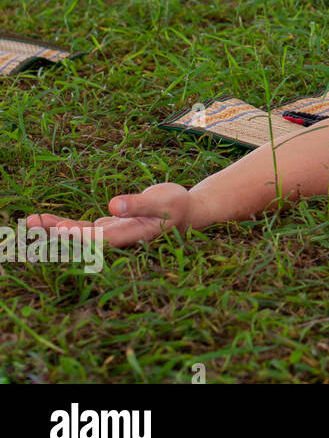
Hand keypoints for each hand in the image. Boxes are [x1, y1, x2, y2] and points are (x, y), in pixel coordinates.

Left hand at [26, 183, 195, 247]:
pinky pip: (83, 227)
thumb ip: (139, 203)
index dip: (82, 235)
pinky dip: (66, 224)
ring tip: (32, 221)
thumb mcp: (162, 199)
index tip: (62, 230)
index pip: (103, 238)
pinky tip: (48, 221)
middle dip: (60, 231)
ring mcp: (112, 232)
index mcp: (134, 234)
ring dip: (57, 227)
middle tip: (34, 223)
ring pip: (80, 232)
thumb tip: (113, 206)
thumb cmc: (177, 205)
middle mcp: (119, 237)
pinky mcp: (109, 226)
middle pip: (85, 238)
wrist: (186, 211)